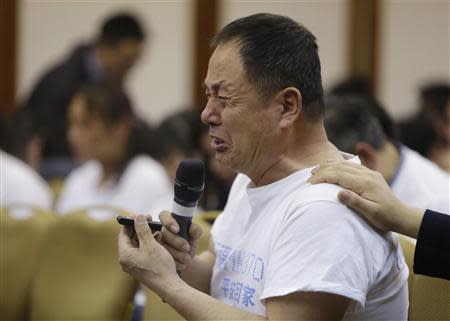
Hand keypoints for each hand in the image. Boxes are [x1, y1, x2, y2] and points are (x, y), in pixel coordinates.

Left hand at [118, 214, 177, 290]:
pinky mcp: (142, 266)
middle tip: (149, 219)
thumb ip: (143, 230)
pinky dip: (149, 243)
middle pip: (130, 238)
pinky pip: (143, 250)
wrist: (168, 285)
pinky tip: (158, 238)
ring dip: (146, 234)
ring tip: (156, 227)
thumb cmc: (159, 266)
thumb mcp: (151, 244)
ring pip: (137, 243)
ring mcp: (134, 264)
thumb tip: (137, 217)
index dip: (131, 222)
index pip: (123, 233)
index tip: (140, 215)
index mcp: (125, 255)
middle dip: (140, 227)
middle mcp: (127, 260)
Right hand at [159, 211, 202, 271]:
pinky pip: (158, 257)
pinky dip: (171, 261)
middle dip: (175, 240)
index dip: (169, 221)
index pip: (164, 215)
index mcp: (168, 221)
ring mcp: (153, 243)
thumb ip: (196, 231)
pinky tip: (179, 263)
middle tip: (187, 248)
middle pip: (162, 231)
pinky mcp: (152, 254)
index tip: (177, 229)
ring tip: (186, 258)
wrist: (184, 261)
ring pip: (159, 245)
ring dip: (174, 252)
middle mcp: (157, 230)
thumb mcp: (194, 238)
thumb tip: (192, 228)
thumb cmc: (188, 244)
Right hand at [308, 161, 422, 237]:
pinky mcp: (370, 174)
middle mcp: (367, 174)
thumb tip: (339, 193)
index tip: (311, 183)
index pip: (339, 175)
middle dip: (322, 171)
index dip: (323, 177)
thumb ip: (355, 202)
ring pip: (345, 164)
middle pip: (340, 167)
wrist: (401, 215)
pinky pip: (350, 165)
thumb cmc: (385, 217)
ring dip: (328, 166)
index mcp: (365, 183)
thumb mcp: (370, 213)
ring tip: (315, 170)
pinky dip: (338, 165)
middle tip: (309, 177)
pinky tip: (331, 167)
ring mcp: (369, 172)